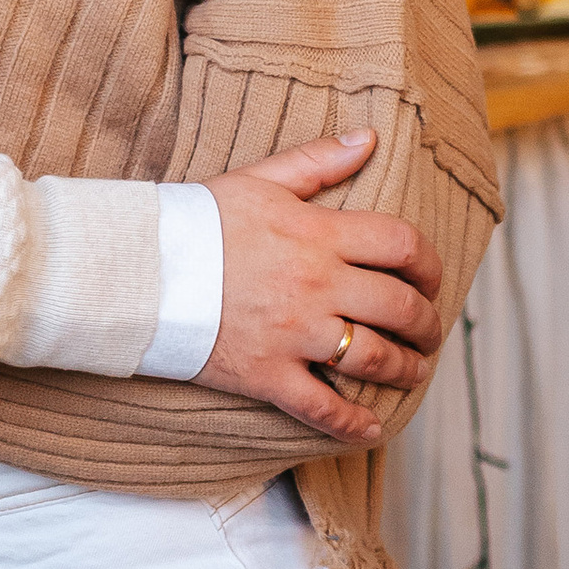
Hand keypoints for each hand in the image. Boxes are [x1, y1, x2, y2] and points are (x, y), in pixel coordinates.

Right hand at [197, 134, 443, 442]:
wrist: (138, 268)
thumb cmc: (196, 221)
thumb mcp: (259, 179)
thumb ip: (319, 161)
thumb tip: (370, 138)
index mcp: (318, 235)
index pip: (401, 246)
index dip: (429, 265)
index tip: (430, 279)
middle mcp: (316, 286)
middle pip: (400, 308)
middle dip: (426, 325)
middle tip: (428, 333)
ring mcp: (294, 334)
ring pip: (374, 360)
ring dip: (405, 370)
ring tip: (412, 372)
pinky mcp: (268, 374)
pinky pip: (322, 408)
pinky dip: (353, 425)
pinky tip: (371, 429)